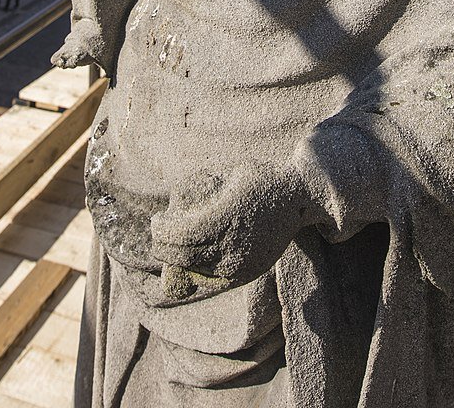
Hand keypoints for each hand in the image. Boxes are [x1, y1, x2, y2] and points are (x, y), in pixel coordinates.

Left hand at [150, 163, 316, 298]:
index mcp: (224, 218)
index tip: (157, 220)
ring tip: (172, 245)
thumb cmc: (260, 179)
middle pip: (183, 256)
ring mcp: (239, 263)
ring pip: (195, 270)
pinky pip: (213, 278)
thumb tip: (176, 199)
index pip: (180, 235)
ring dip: (177, 260)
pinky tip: (192, 257)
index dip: (161, 231)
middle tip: (159, 233)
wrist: (297, 199)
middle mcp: (230, 246)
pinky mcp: (247, 273)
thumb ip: (204, 189)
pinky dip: (196, 270)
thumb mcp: (230, 175)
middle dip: (163, 247)